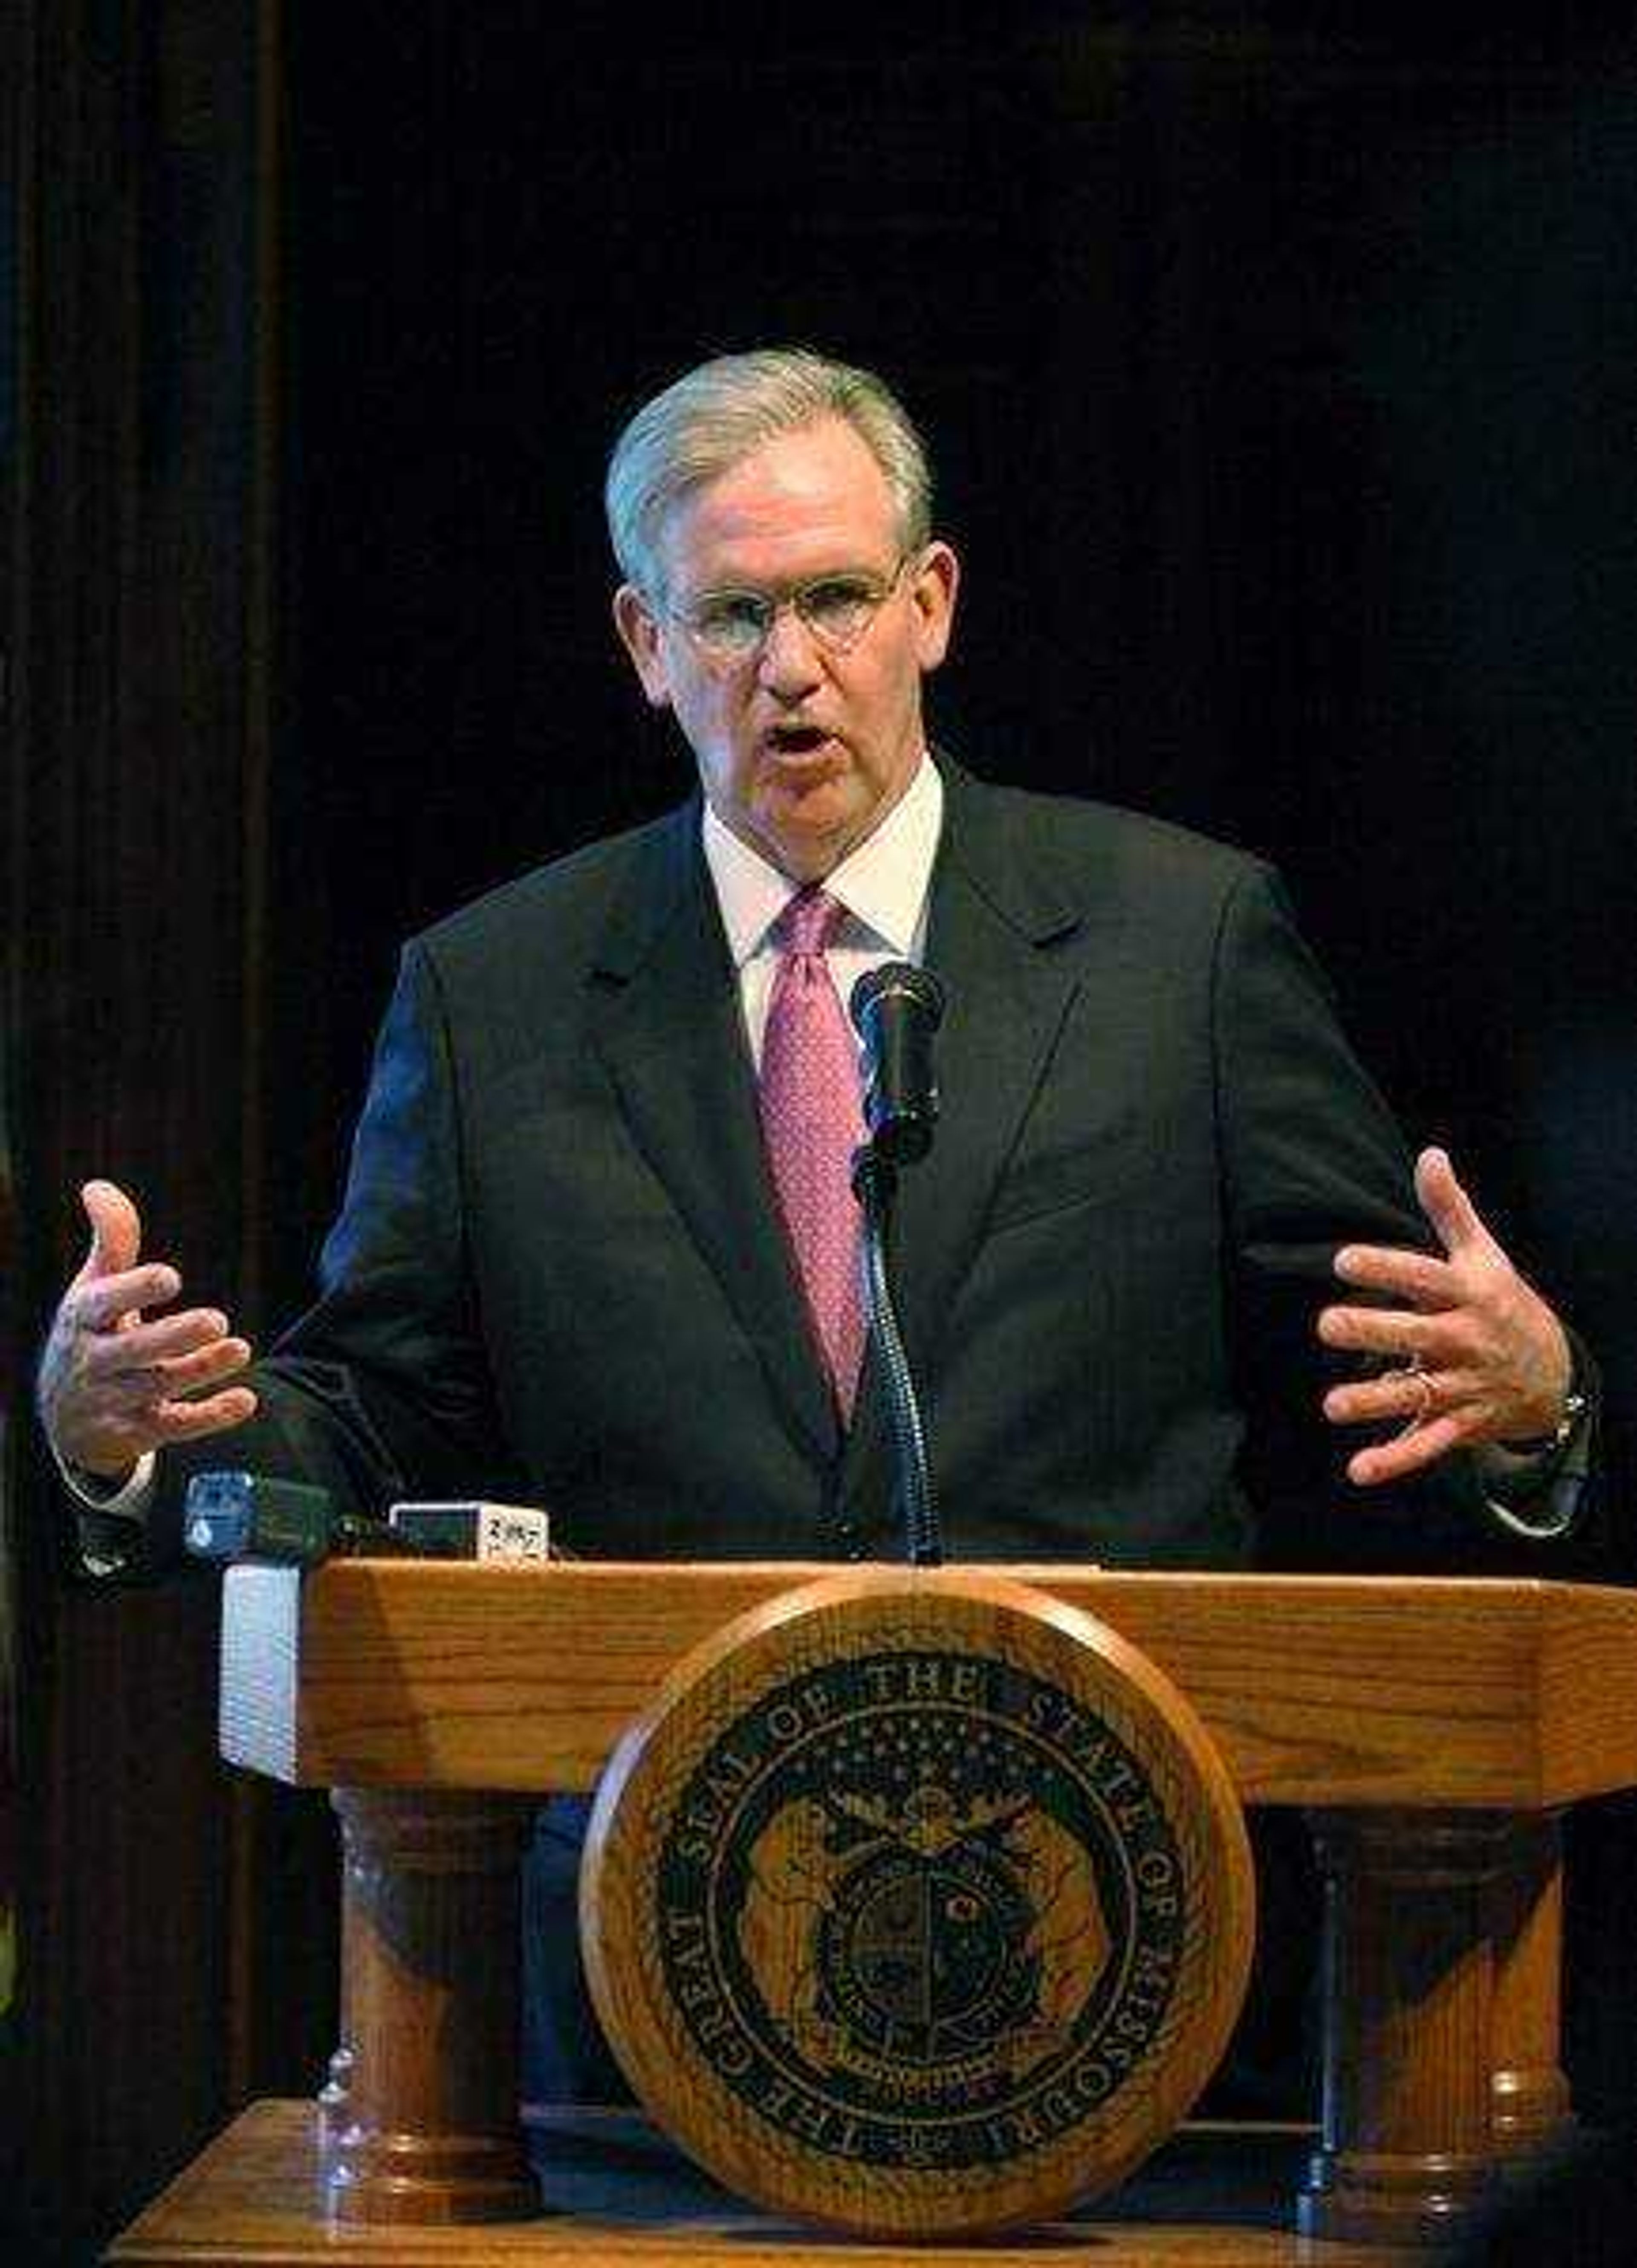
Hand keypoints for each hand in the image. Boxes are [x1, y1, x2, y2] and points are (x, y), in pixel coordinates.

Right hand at [35, 1180, 257, 1480]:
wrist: (64, 1418)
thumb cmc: (90, 1334)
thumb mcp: (94, 1288)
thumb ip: (110, 1240)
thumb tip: (96, 1186)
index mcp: (83, 1319)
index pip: (104, 1303)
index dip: (135, 1289)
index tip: (170, 1277)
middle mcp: (96, 1361)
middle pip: (134, 1351)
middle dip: (174, 1337)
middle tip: (216, 1319)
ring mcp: (116, 1401)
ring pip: (159, 1387)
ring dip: (201, 1370)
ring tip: (241, 1348)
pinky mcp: (140, 1431)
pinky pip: (175, 1426)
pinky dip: (211, 1416)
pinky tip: (246, 1399)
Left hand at [1317, 1147, 1572, 1487]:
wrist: (1552, 1373)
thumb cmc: (1500, 1302)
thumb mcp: (1482, 1254)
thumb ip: (1449, 1208)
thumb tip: (1429, 1152)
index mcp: (1467, 1294)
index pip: (1424, 1276)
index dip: (1386, 1267)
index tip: (1343, 1259)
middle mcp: (1464, 1340)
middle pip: (1416, 1334)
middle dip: (1374, 1332)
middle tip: (1327, 1325)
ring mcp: (1462, 1385)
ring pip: (1416, 1394)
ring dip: (1375, 1401)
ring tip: (1333, 1405)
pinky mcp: (1457, 1424)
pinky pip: (1426, 1443)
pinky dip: (1395, 1460)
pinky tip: (1359, 1470)